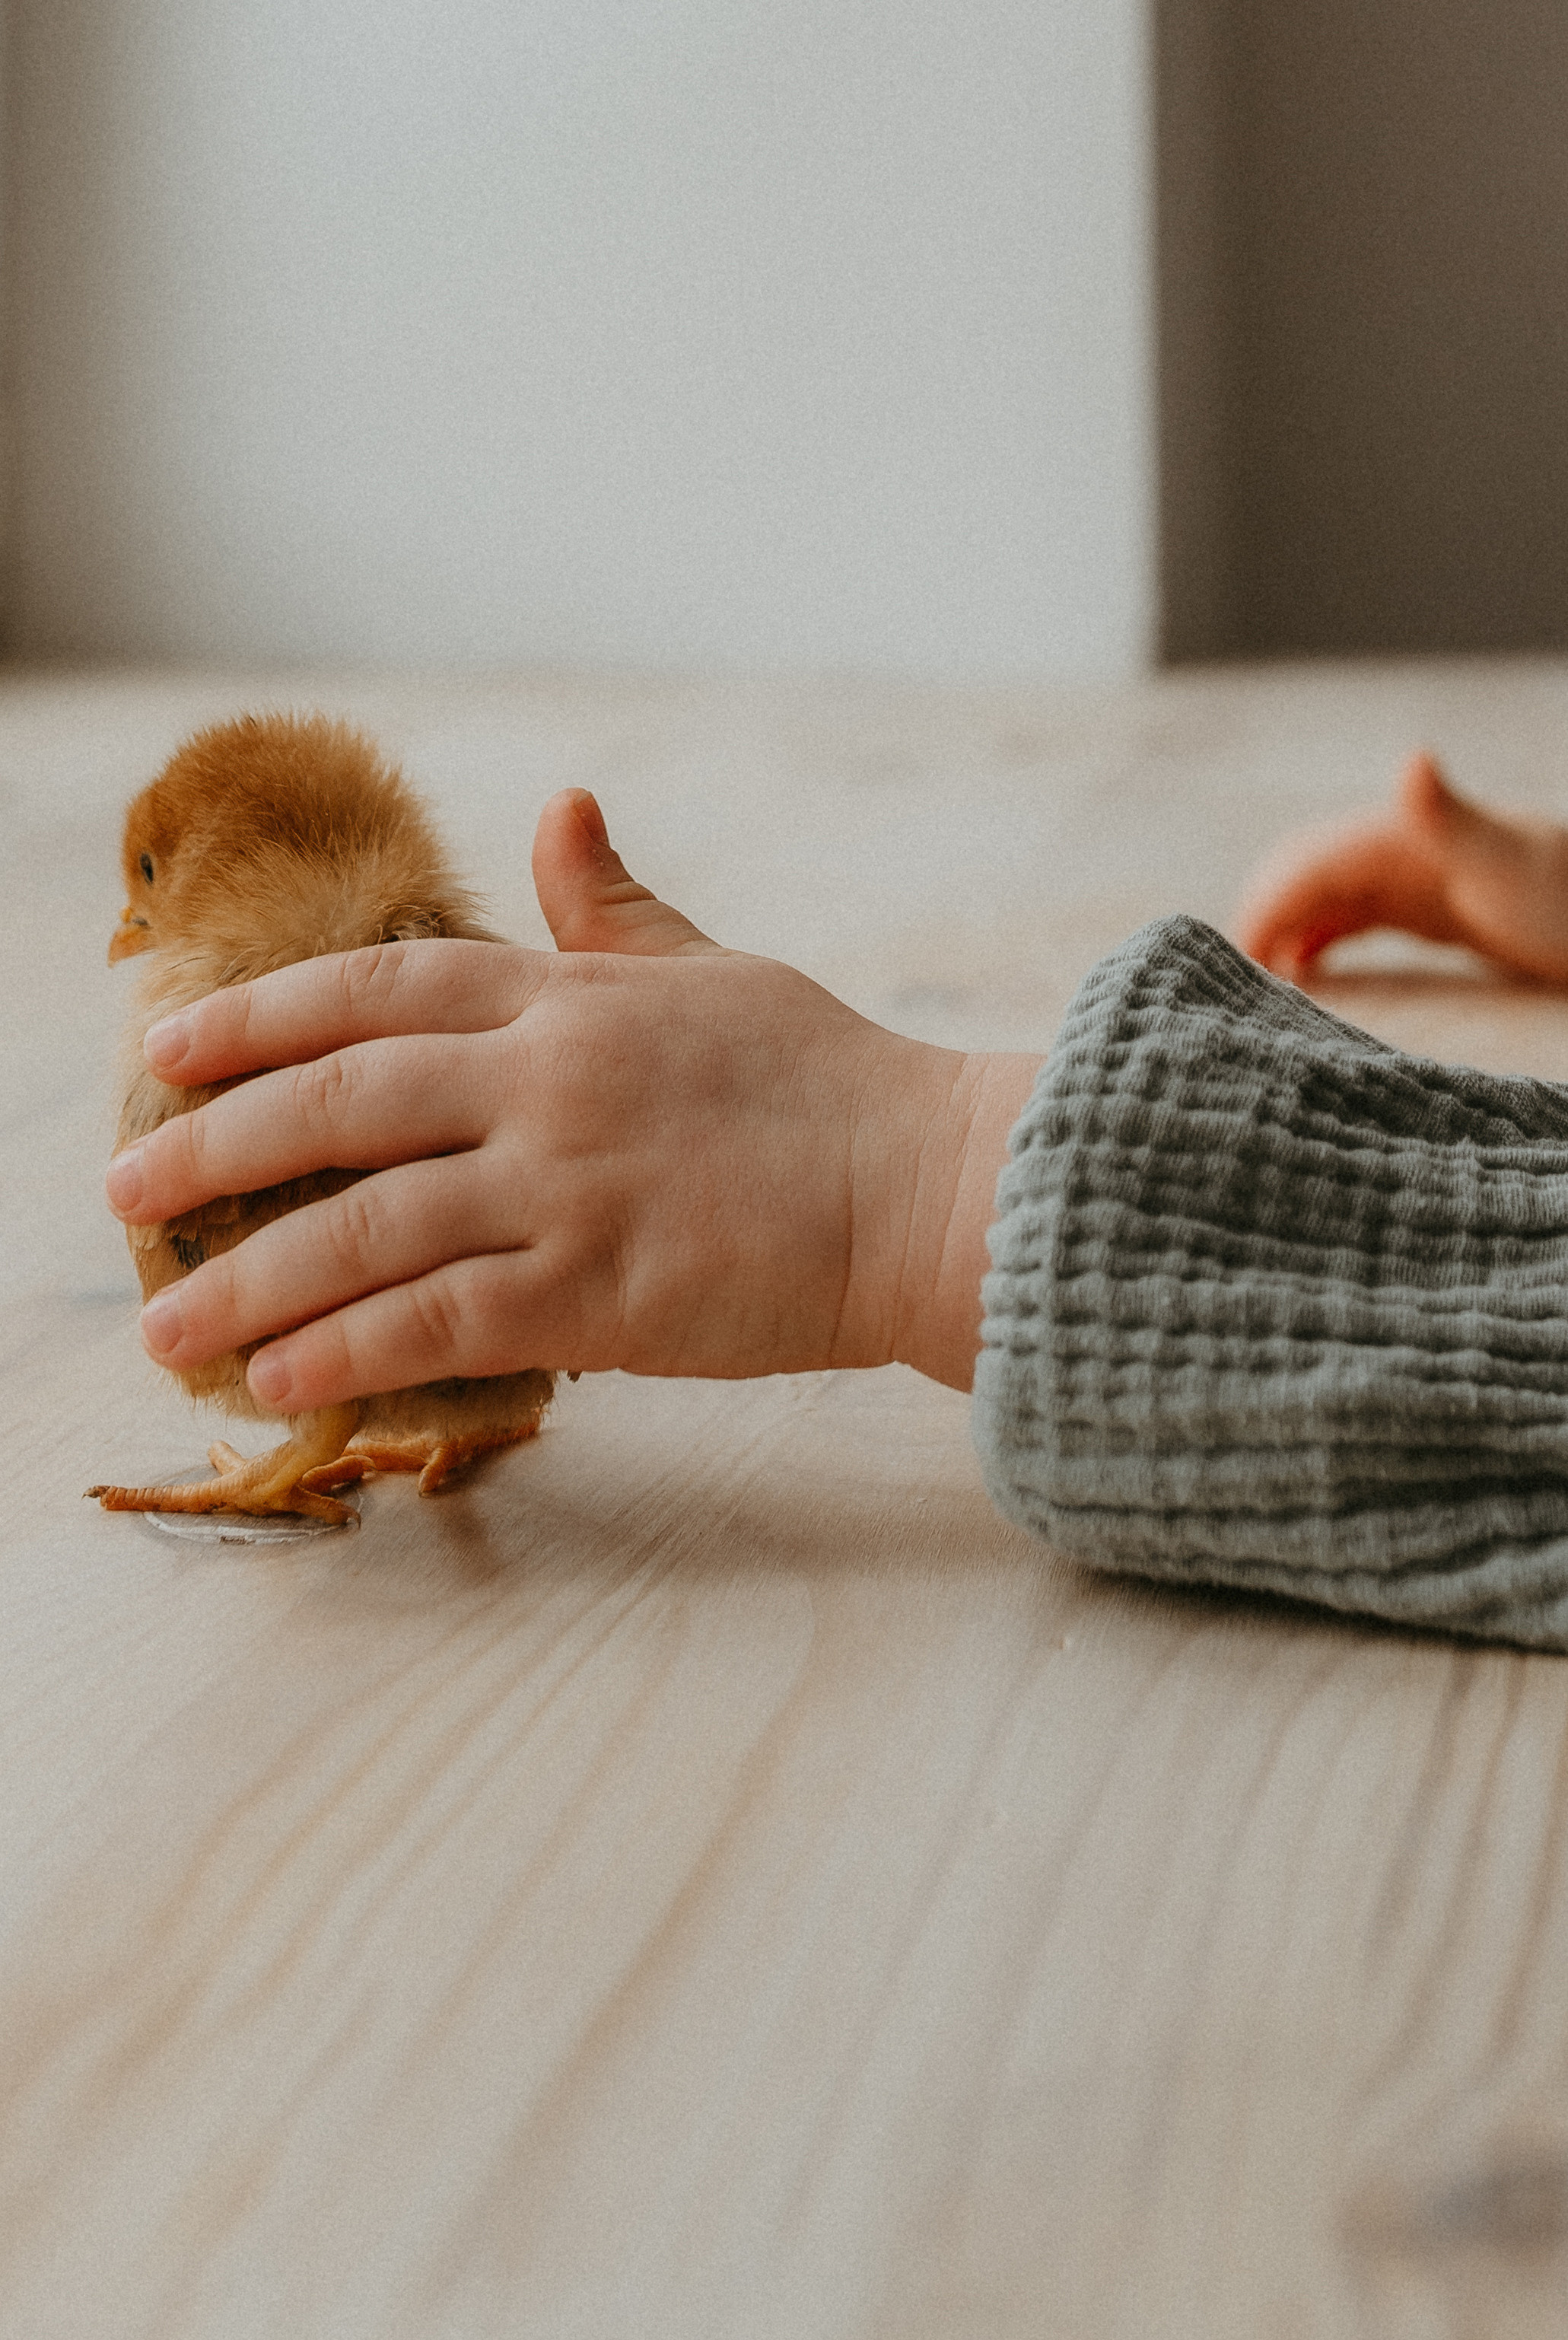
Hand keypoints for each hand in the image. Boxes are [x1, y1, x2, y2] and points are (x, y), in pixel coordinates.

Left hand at [105, 790, 1040, 1403]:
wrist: (934, 1186)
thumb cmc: (830, 1083)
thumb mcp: (715, 971)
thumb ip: (617, 910)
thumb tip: (561, 805)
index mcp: (571, 998)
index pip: (378, 988)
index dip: (259, 1016)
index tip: (164, 1050)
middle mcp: (551, 1078)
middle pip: (341, 1099)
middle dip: (215, 1145)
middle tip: (123, 1190)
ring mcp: (570, 1183)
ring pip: (368, 1224)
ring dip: (252, 1279)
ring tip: (164, 1327)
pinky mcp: (602, 1288)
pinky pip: (441, 1320)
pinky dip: (350, 1351)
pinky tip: (279, 1381)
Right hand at [1237, 751, 1567, 982]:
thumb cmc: (1556, 895)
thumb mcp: (1501, 860)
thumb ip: (1448, 815)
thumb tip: (1412, 759)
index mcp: (1394, 837)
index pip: (1304, 866)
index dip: (1265, 907)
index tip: (1239, 960)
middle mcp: (1388, 850)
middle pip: (1295, 873)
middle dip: (1258, 915)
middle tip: (1231, 976)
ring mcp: (1400, 876)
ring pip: (1312, 895)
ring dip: (1278, 926)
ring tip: (1255, 980)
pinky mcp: (1414, 903)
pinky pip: (1341, 916)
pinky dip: (1309, 937)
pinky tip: (1300, 973)